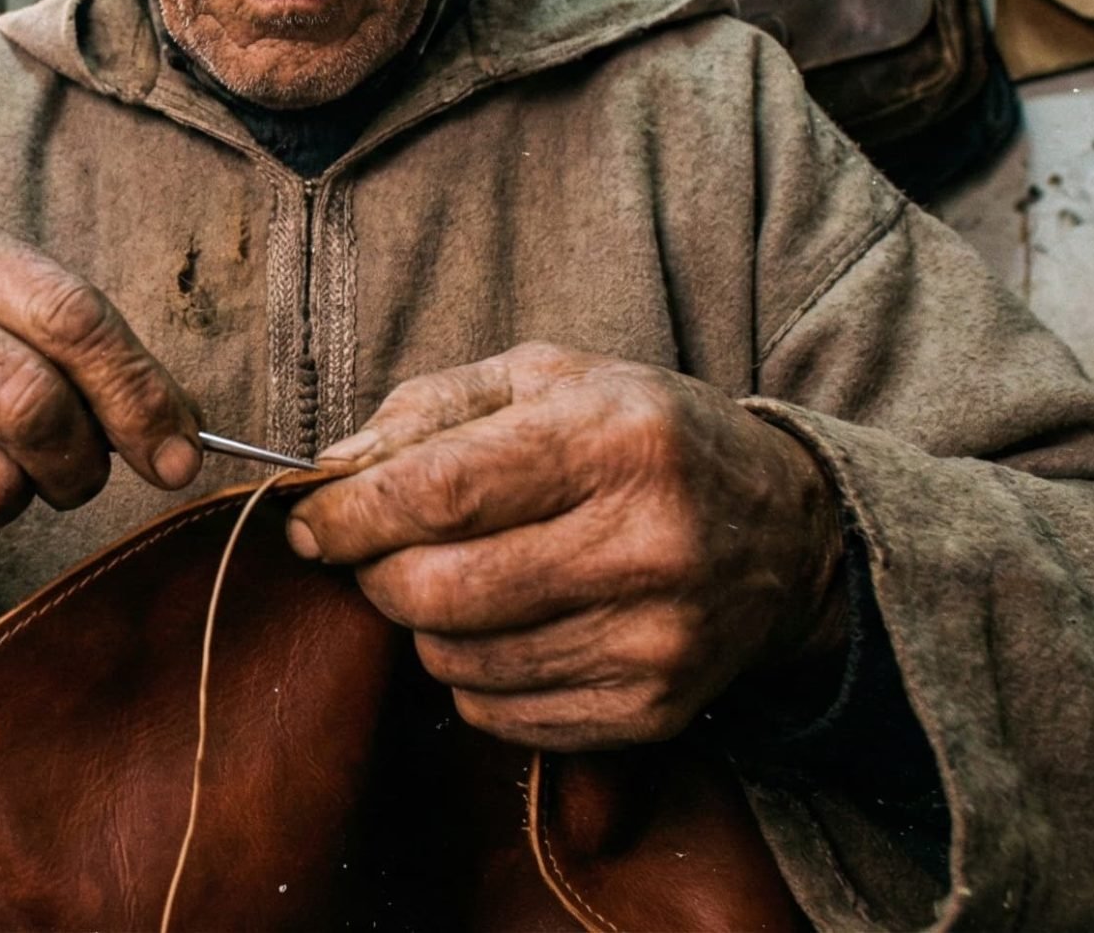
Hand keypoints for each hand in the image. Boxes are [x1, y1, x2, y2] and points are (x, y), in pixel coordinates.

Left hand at [286, 343, 844, 750]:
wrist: (784, 534)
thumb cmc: (641, 438)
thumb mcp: (549, 379)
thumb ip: (431, 409)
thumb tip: (333, 471)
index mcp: (615, 439)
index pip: (441, 492)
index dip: (351, 516)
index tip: (309, 523)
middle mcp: (646, 544)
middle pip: (439, 589)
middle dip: (376, 574)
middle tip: (377, 553)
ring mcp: (655, 640)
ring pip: (460, 658)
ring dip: (425, 625)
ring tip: (459, 581)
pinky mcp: (653, 710)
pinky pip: (502, 714)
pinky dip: (473, 675)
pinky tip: (508, 628)